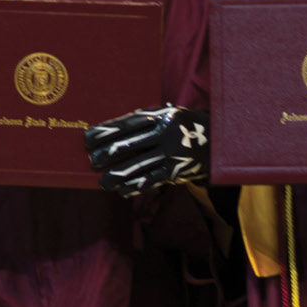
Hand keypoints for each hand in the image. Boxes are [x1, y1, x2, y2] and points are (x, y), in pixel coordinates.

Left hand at [84, 103, 210, 195]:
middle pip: (131, 145)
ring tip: (103, 182)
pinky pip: (153, 180)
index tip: (88, 138)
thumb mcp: (166, 115)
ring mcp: (172, 153)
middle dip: (108, 154)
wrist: (218, 139)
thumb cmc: (181, 125)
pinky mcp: (178, 171)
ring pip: (140, 166)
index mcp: (160, 116)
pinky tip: (123, 191)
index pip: (127, 124)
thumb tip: (110, 133)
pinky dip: (136, 186)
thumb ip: (144, 121)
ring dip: (119, 175)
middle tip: (92, 161)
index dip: (106, 131)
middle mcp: (166, 134)